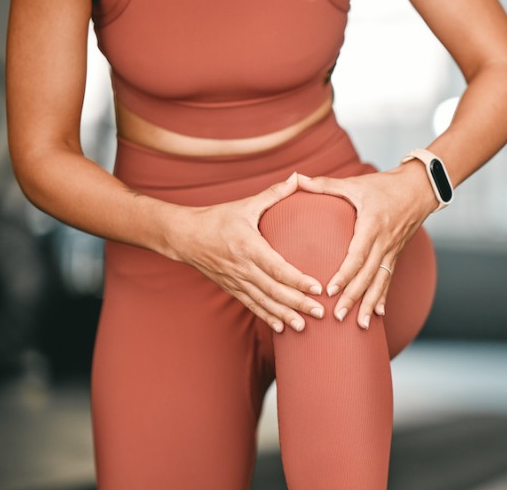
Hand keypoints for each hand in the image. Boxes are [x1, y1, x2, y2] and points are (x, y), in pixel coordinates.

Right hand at [171, 172, 324, 332]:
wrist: (185, 236)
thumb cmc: (219, 217)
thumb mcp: (247, 204)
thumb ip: (274, 193)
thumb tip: (298, 177)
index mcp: (248, 246)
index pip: (277, 267)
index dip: (298, 280)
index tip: (318, 288)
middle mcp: (242, 267)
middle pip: (274, 290)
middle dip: (298, 303)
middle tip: (321, 313)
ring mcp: (236, 281)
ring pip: (264, 302)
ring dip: (285, 315)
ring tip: (305, 327)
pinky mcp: (232, 288)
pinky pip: (252, 306)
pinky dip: (267, 317)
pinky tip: (282, 328)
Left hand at [296, 161, 437, 328]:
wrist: (419, 189)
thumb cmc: (384, 185)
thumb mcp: (355, 183)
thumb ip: (324, 184)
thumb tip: (296, 179)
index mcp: (372, 224)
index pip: (358, 254)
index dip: (345, 274)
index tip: (330, 290)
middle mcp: (384, 242)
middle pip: (368, 275)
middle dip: (353, 297)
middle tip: (338, 316)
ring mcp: (391, 251)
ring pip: (380, 282)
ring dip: (369, 304)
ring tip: (358, 325)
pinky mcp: (395, 256)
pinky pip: (388, 280)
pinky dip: (382, 298)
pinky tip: (377, 316)